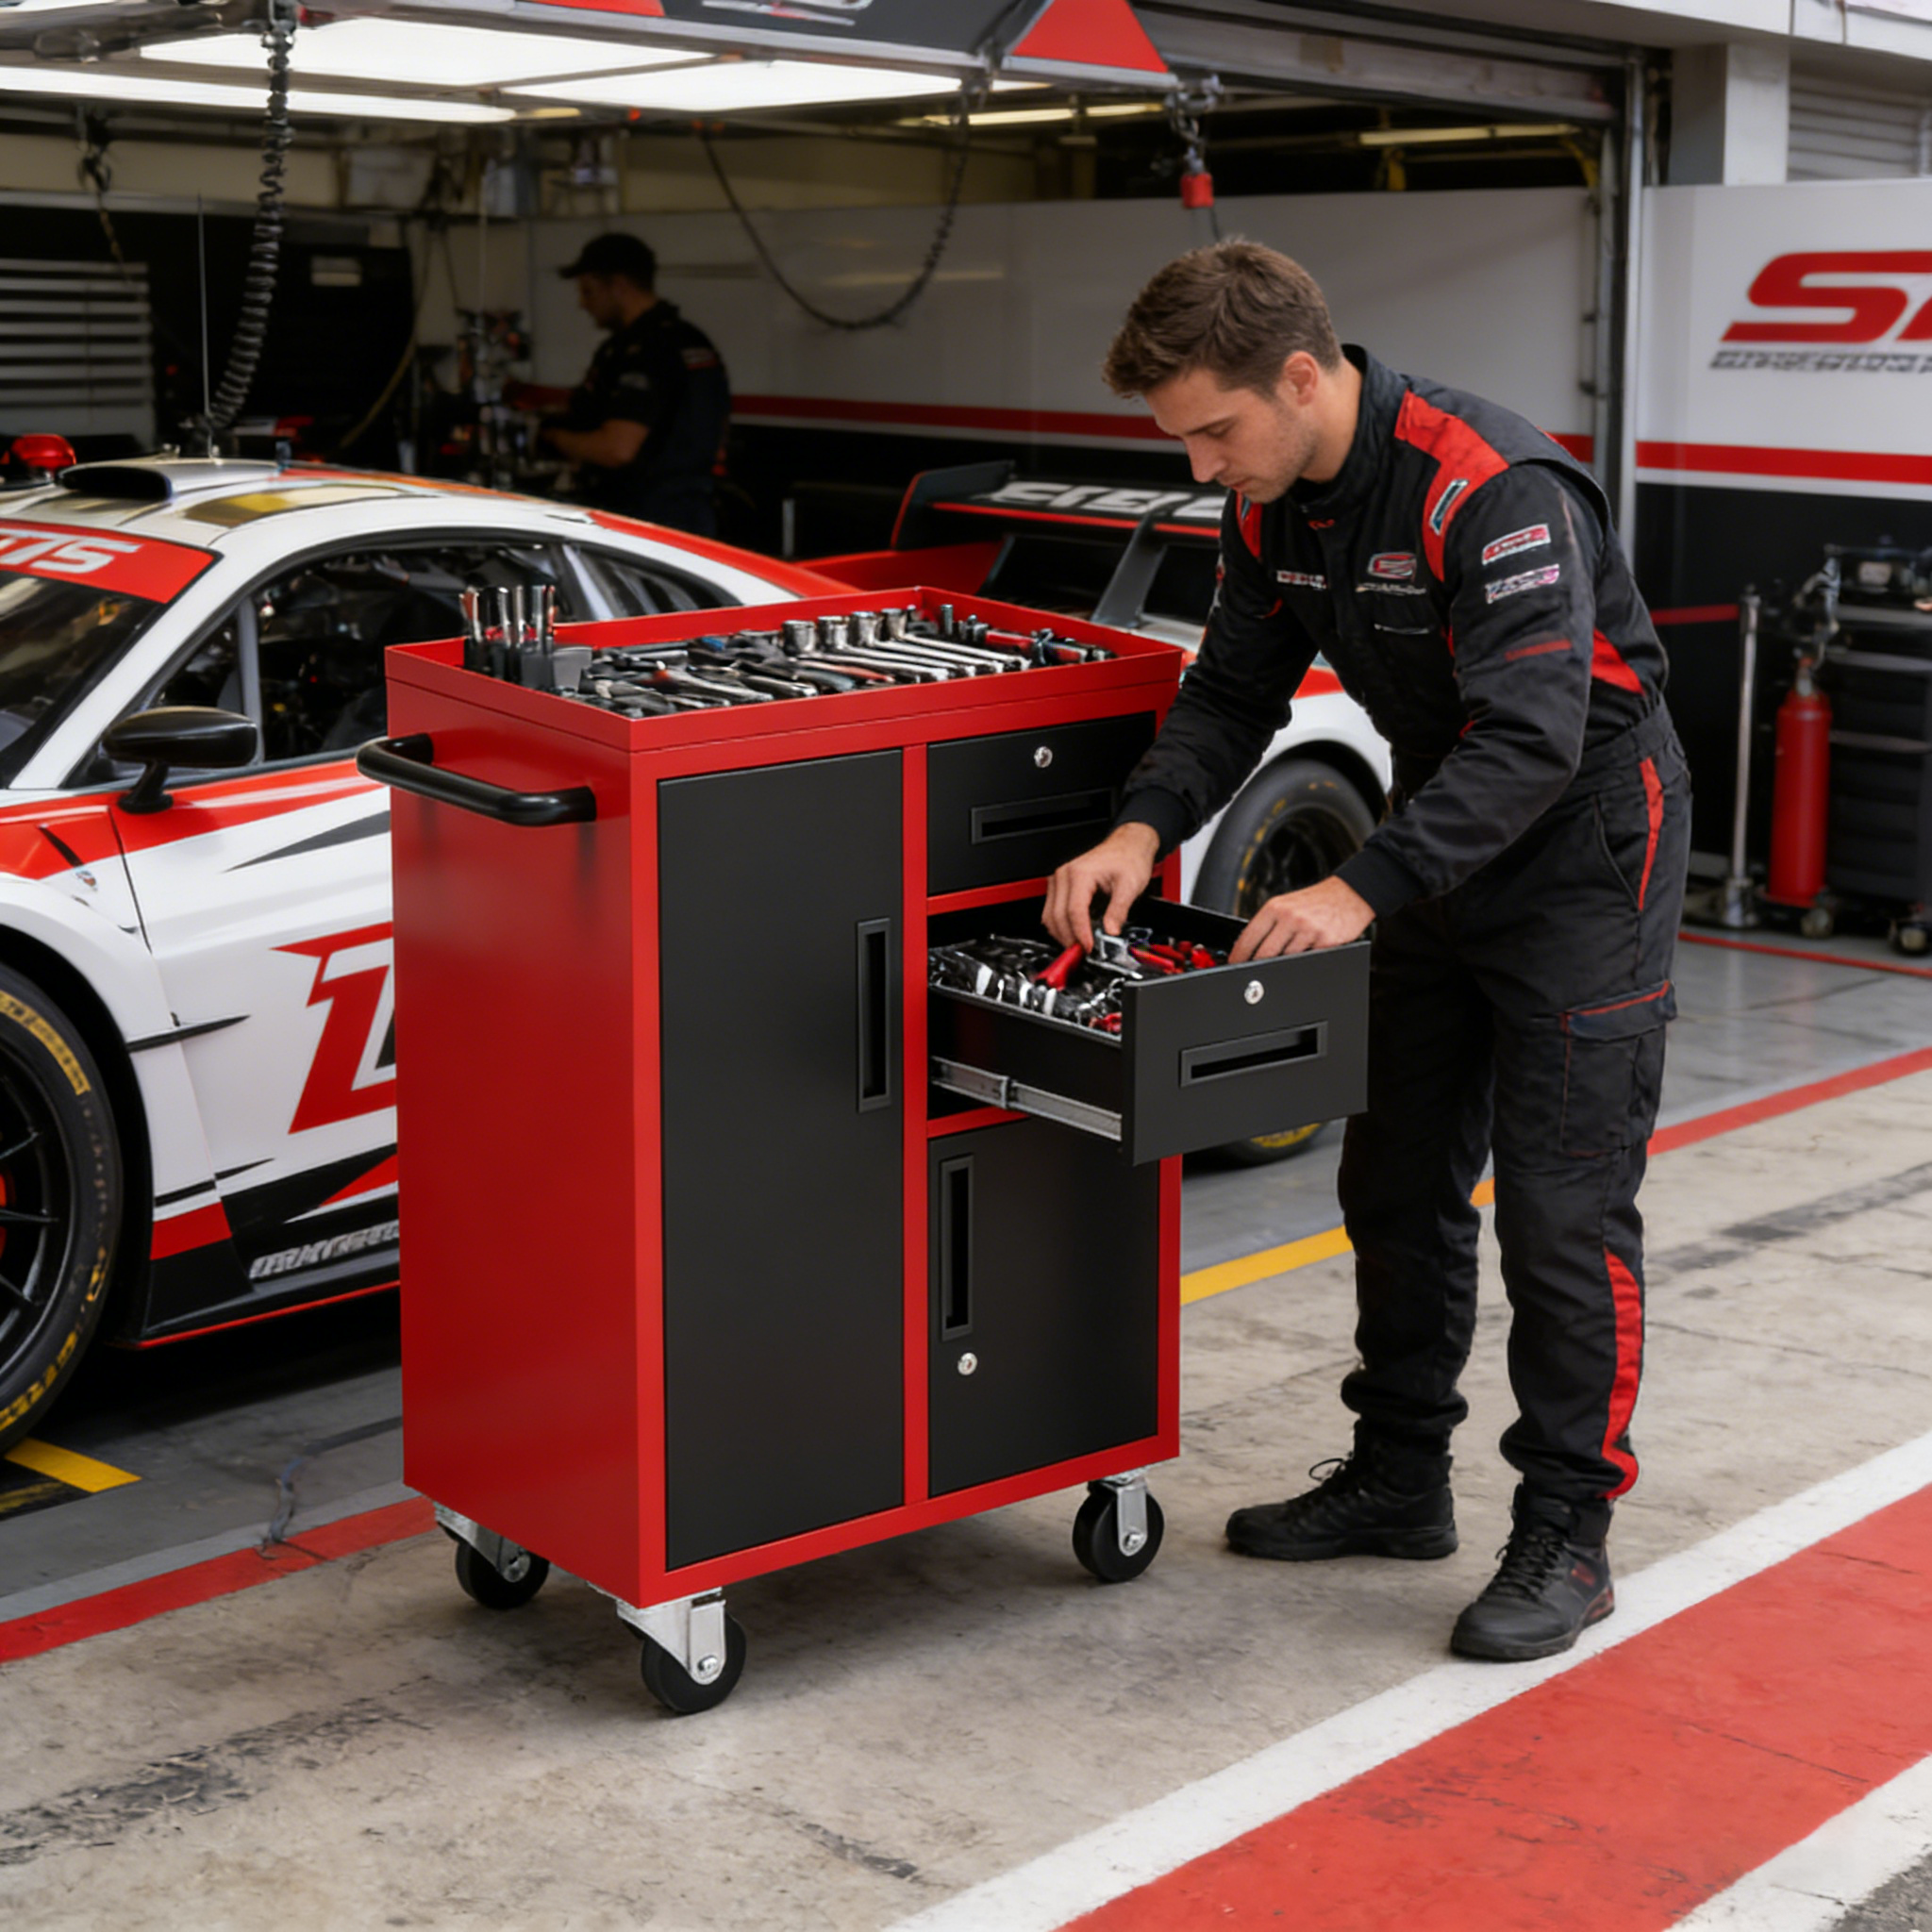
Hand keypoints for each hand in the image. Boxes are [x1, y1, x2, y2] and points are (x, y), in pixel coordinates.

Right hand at [1043, 823, 1161, 950]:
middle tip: (1082, 953)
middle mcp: (1064, 875)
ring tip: (1078, 947)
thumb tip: (1110, 932)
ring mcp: (1059, 880)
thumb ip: (1118, 910)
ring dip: (1061, 934)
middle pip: (1057, 915)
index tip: (1089, 948)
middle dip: (1069, 938)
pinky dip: (1060, 925)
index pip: (1074, 911)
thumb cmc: (1128, 859)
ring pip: (1049, 915)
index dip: (1080, 933)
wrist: (1128, 845)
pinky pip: (1051, 910)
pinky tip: (1073, 934)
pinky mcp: (1059, 885)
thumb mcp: (1130, 885)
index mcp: (1080, 874)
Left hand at [1228, 876, 1373, 960]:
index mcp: (1276, 907)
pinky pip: (1308, 961)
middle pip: (1264, 954)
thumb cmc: (1317, 901)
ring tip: (1290, 954)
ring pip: (1286, 960)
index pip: (1249, 937)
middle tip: (1252, 973)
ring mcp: (1308, 930)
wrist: (1350, 894)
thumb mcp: (1287, 904)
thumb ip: (1270, 923)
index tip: (1234, 963)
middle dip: (1256, 966)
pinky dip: (1304, 961)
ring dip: (1283, 964)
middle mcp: (1290, 917)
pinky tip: (1308, 953)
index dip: (1238, 955)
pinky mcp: (1326, 942)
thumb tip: (1250, 948)